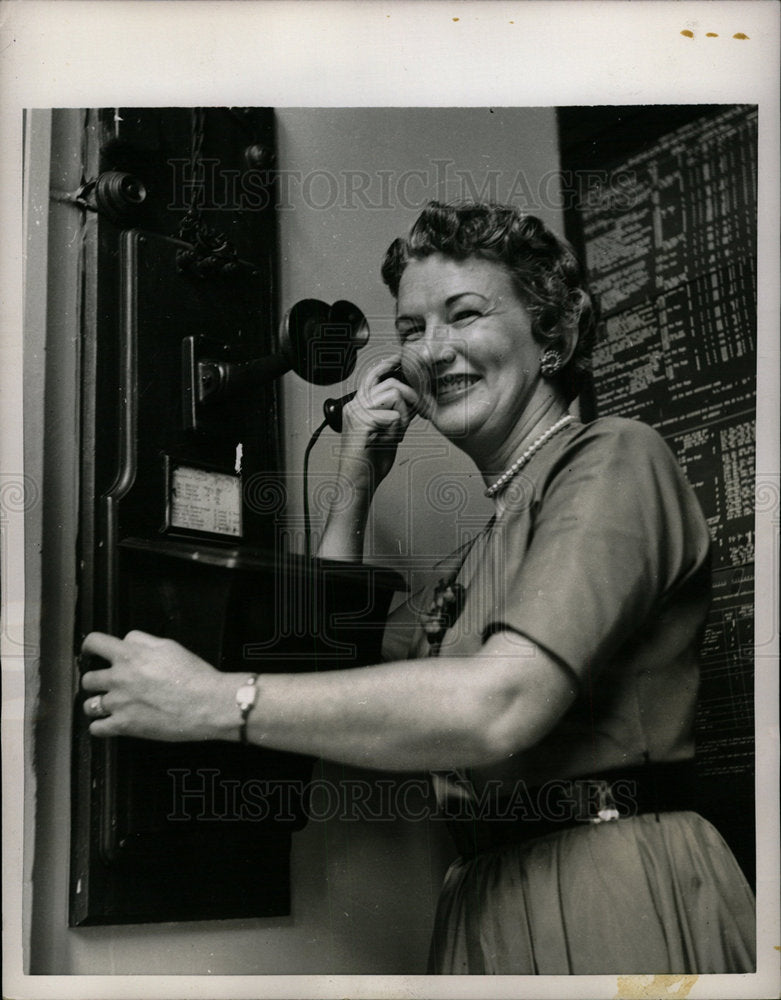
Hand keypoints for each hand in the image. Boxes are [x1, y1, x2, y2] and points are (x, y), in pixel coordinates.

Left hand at [81, 630, 233, 740]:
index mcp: (130, 655)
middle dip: (96, 681)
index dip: (89, 647)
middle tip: (106, 684)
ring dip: (96, 705)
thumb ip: (143, 641)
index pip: (94, 643)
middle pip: (88, 678)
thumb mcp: (169, 646)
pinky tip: (109, 724)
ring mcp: (119, 703)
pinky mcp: (124, 726)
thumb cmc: (194, 676)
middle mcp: (119, 678)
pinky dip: (101, 726)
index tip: (90, 652)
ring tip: (108, 706)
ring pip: (89, 705)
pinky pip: (96, 728)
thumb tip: (127, 641)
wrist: (206, 704)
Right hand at [338, 357, 419, 487]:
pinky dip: (397, 431)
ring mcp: (356, 413)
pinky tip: (387, 442)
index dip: (388, 365)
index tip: (401, 358)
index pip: (373, 376)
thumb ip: (396, 414)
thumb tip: (412, 398)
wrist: (358, 483)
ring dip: (403, 418)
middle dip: (410, 398)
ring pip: (394, 396)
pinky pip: (394, 416)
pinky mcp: (362, 423)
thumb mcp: (388, 432)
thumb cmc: (371, 461)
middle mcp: (354, 405)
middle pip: (391, 383)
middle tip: (415, 416)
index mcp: (357, 405)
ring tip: (394, 435)